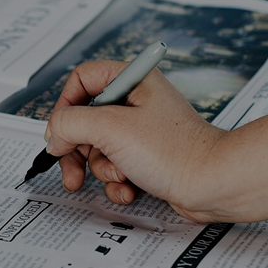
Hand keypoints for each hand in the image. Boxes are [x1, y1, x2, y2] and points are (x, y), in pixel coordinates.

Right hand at [44, 61, 267, 222]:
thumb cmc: (176, 151)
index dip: (65, 106)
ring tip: (118, 176)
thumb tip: (53, 134)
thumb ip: (70, 124)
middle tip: (72, 170)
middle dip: (78, 149)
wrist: (214, 184)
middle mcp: (137, 100)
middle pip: (85, 119)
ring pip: (98, 147)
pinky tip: (129, 189)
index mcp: (132, 79)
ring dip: (101, 168)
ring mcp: (143, 130)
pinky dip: (117, 181)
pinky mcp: (148, 156)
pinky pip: (116, 166)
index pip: (82, 80)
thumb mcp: (110, 129)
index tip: (61, 133)